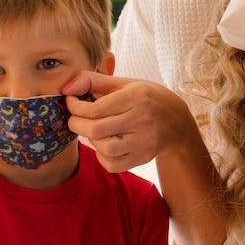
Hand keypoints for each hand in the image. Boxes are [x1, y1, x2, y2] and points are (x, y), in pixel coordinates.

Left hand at [62, 71, 195, 172]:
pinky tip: (105, 144)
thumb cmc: (147, 98)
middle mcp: (142, 119)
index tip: (71, 102)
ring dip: (91, 139)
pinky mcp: (144, 157)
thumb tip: (66, 89)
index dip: (75, 106)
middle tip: (75, 118)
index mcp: (137, 96)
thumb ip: (93, 80)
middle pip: (95, 129)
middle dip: (76, 124)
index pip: (95, 108)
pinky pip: (112, 164)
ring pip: (103, 148)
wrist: (178, 121)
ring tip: (94, 130)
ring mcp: (144, 141)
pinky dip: (102, 156)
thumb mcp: (125, 83)